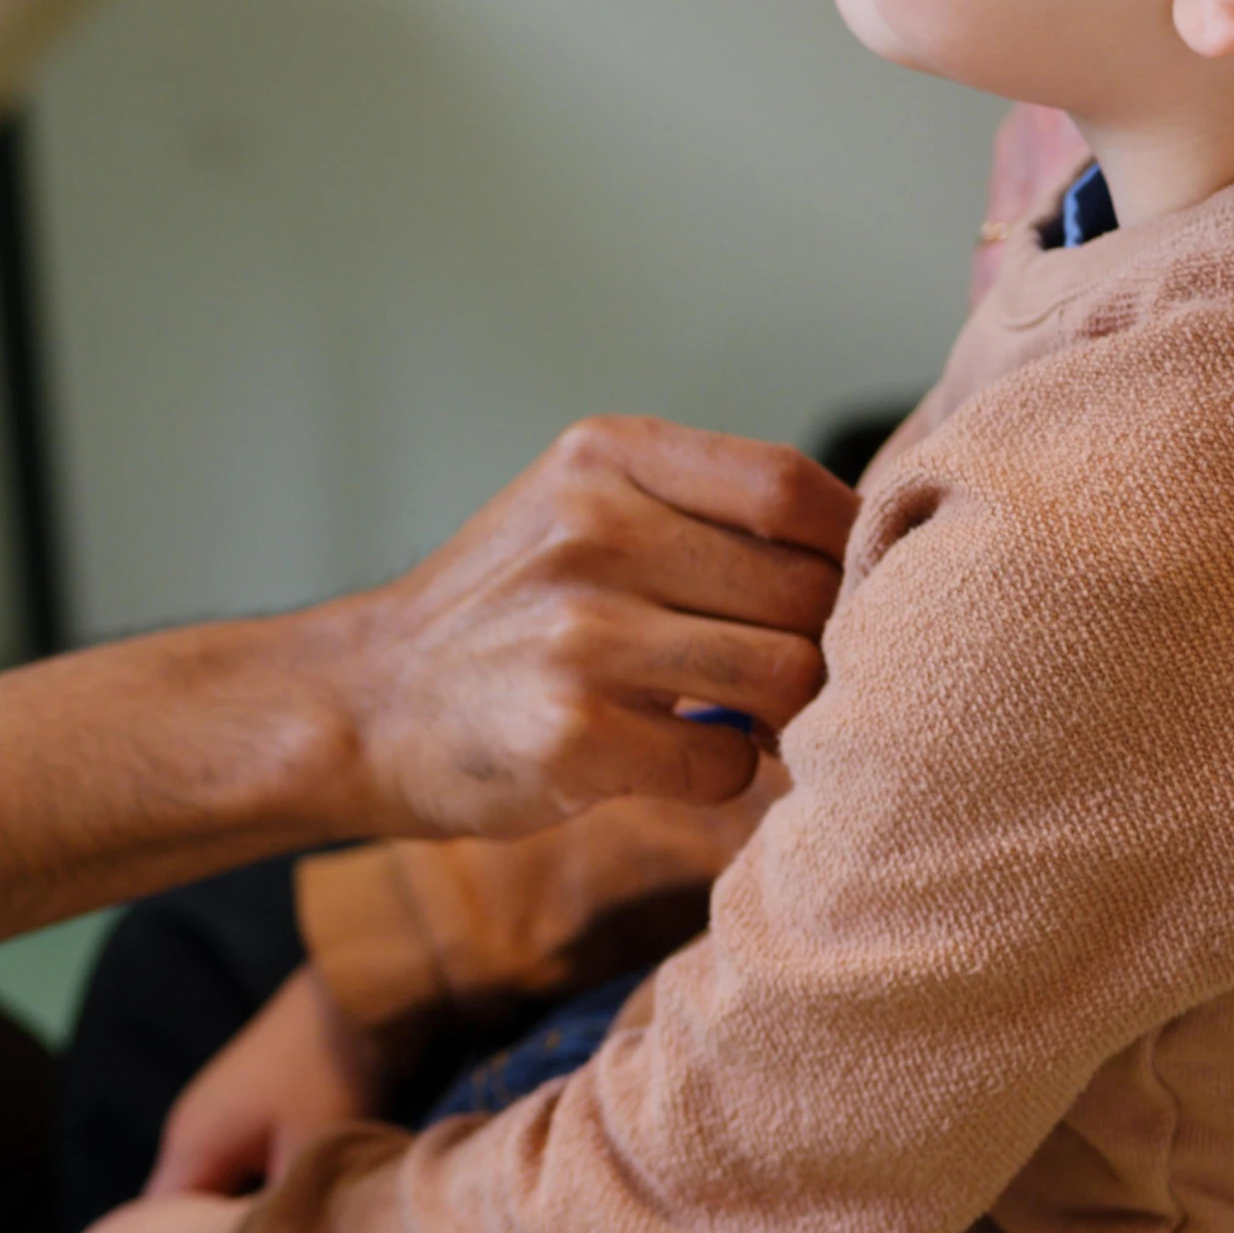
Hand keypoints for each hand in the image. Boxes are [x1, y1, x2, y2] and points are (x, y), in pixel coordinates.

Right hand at [146, 969, 389, 1200]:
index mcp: (191, 1147)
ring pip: (214, 1195)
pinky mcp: (251, 1112)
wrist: (359, 995)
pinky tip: (282, 1223)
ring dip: (234, 1227)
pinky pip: (238, 1172)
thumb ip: (279, 1219)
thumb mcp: (308, 1156)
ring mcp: (220, 1119)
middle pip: (182, 1216)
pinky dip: (253, 1200)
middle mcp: (193, 1134)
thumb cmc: (329, 1072)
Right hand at [321, 417, 856, 842]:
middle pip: (803, 590)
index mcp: (603, 458)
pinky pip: (723, 761)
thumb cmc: (500, 612)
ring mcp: (579, 633)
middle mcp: (591, 531)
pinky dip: (720, 774)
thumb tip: (868, 554)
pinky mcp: (572, 732)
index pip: (788, 486)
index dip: (846, 548)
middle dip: (823, 646)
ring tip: (740, 720)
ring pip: (784, 677)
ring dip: (782, 716)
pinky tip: (671, 760)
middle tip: (790, 676)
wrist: (366, 704)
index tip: (842, 591)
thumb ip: (697, 510)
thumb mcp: (576, 509)